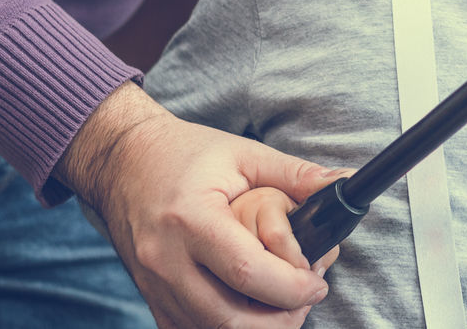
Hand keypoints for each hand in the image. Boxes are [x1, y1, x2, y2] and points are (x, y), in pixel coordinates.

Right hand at [55, 82, 345, 328]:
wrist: (123, 162)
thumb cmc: (184, 153)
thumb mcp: (244, 154)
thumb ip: (295, 175)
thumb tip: (343, 184)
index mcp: (191, 219)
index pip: (247, 272)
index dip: (291, 287)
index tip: (317, 282)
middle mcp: (165, 259)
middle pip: (228, 318)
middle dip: (279, 319)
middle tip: (306, 299)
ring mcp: (153, 284)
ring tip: (283, 305)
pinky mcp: (150, 298)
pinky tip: (248, 309)